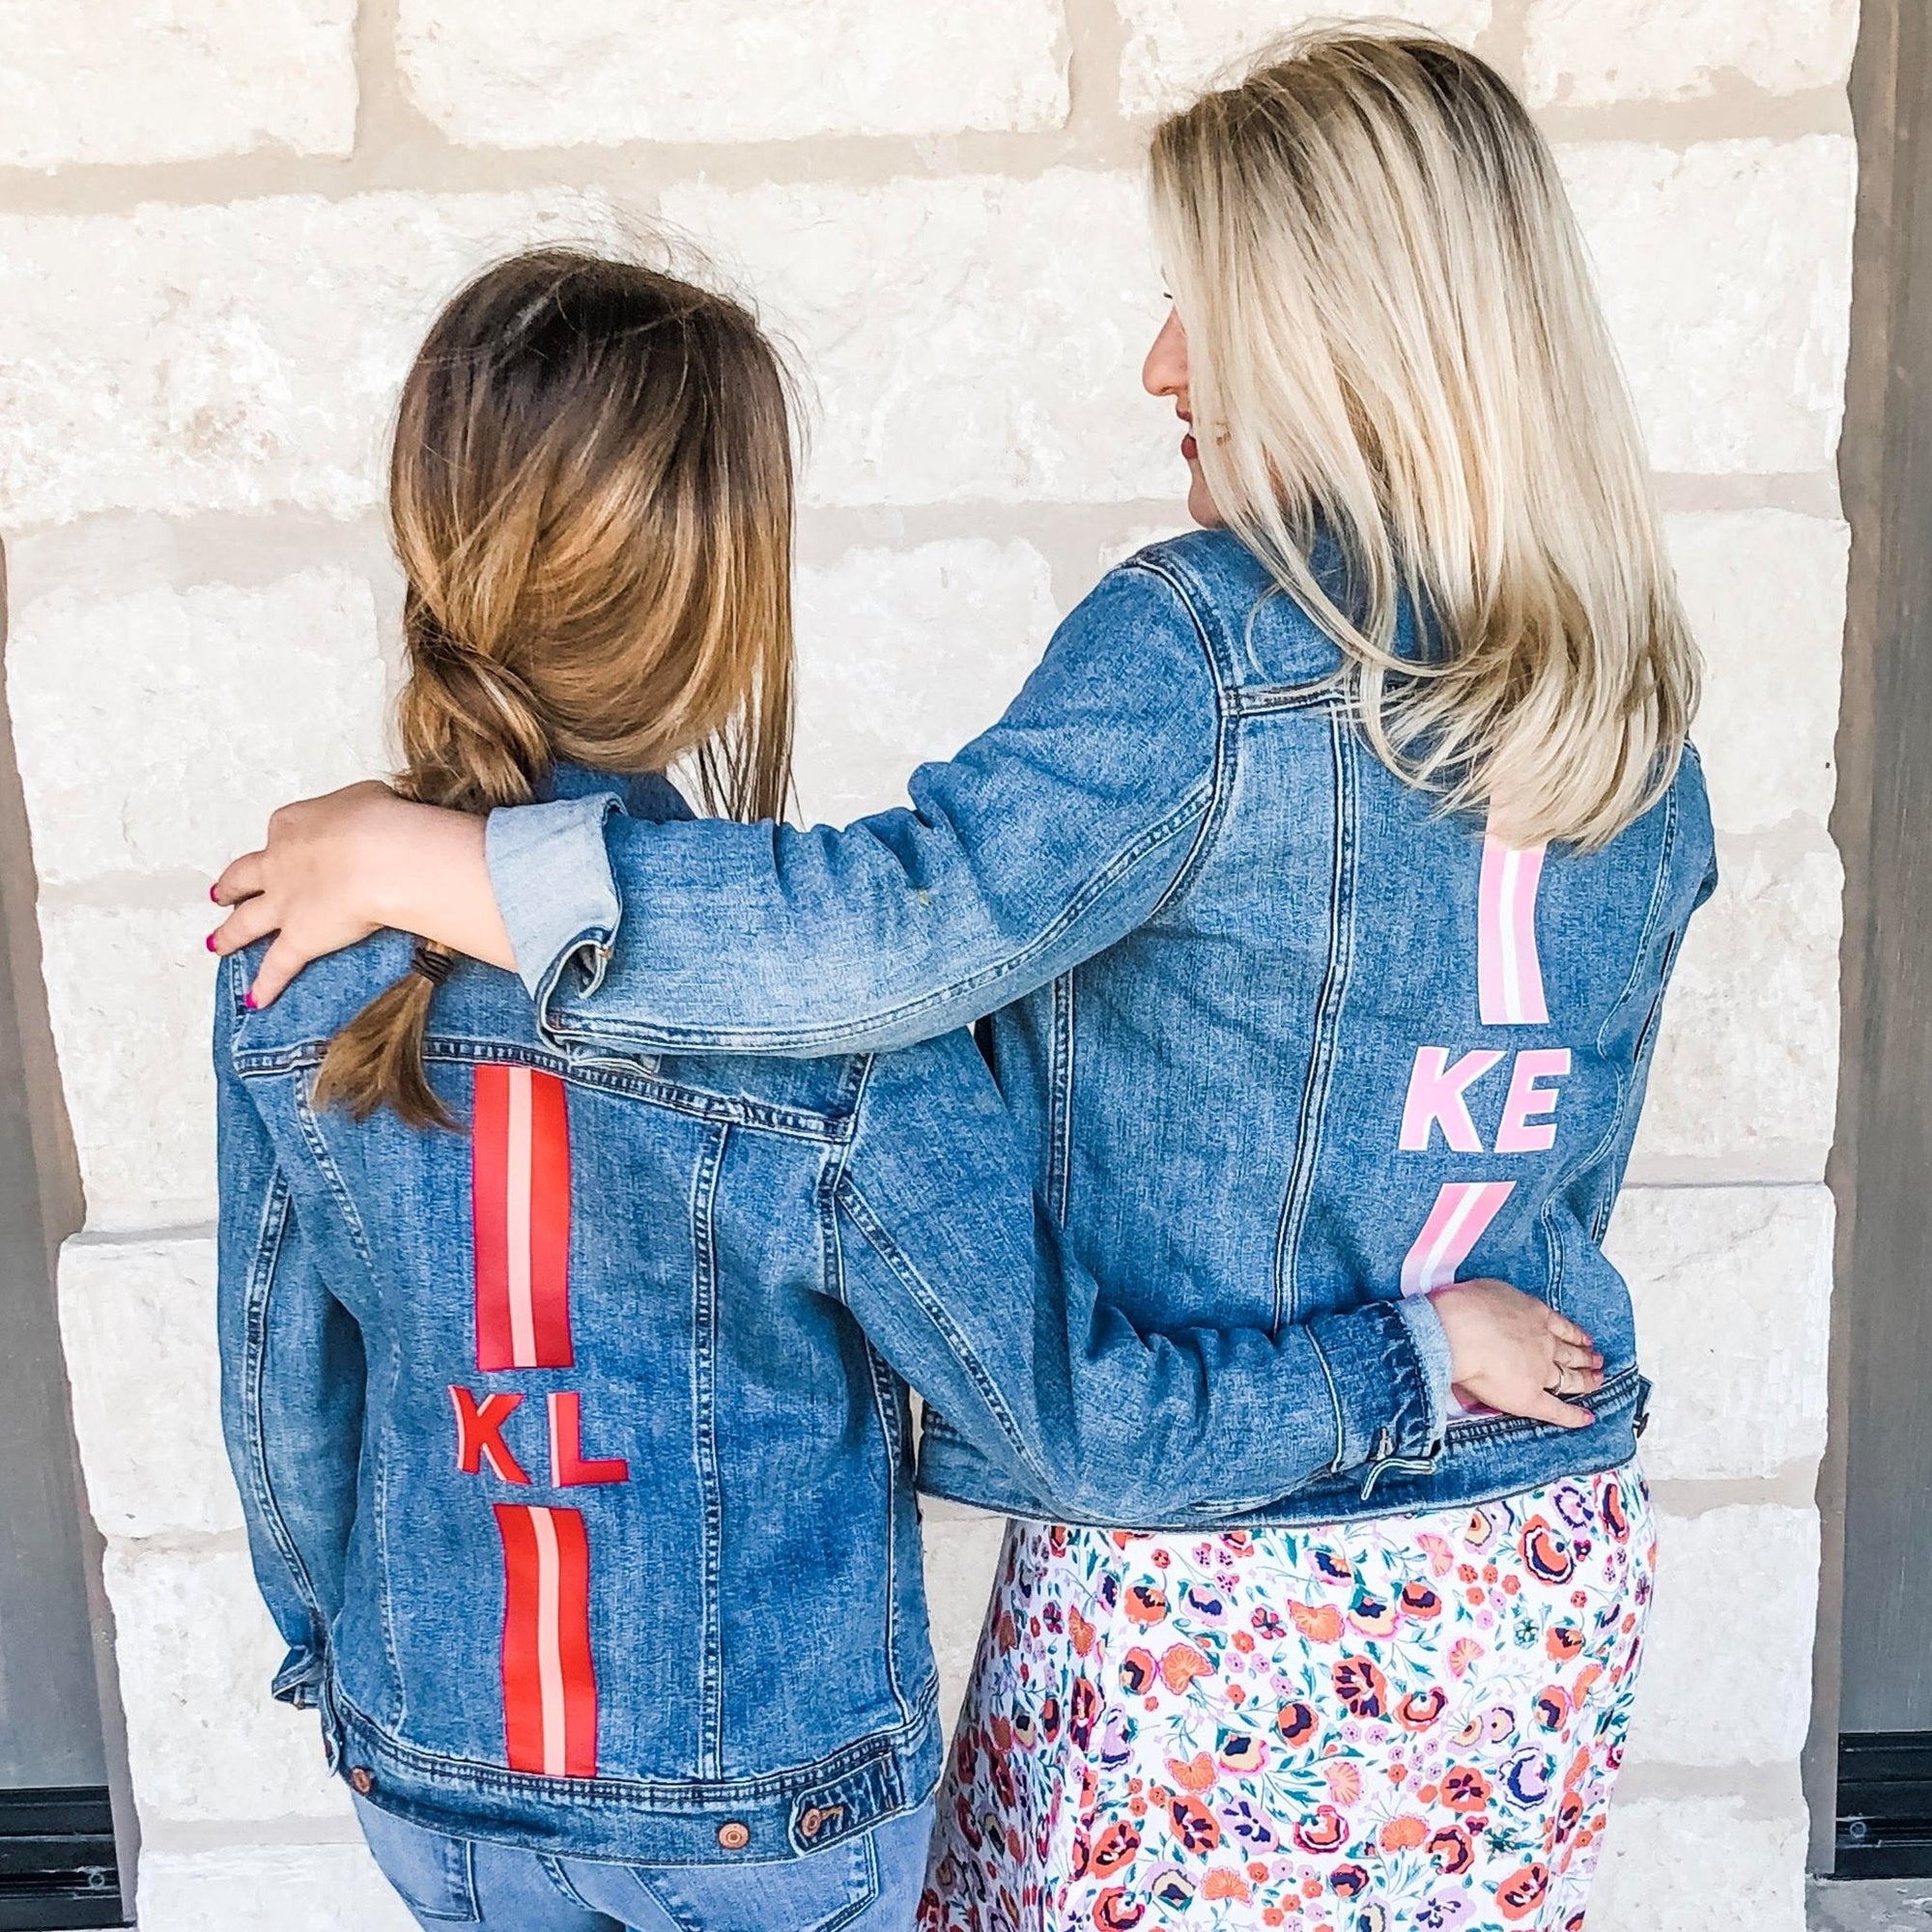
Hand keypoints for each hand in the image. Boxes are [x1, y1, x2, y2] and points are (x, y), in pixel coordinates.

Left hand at [209, 782, 510, 1007]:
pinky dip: (265, 984)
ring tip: (217, 944)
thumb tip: (367, 813)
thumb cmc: (381, 821)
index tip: (290, 845)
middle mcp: (278, 863)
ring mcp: (283, 903)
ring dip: (229, 934)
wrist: (382, 854)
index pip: (281, 831)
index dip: (284, 841)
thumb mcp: (368, 797)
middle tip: (220, 893)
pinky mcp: (298, 938)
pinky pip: (278, 966)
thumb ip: (357, 809)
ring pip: (245, 921)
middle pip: (244, 875)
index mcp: (292, 825)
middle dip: (232, 885)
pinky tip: (256, 999)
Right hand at [1427, 1280, 1603, 1428]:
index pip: (1562, 1327)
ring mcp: (1540, 1371)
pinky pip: (1557, 1410)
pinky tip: (1586, 1418)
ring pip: (1570, 1378)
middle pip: (1571, 1353)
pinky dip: (1573, 1416)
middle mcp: (1543, 1343)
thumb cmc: (1465, 1307)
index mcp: (1535, 1315)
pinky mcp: (1531, 1397)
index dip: (1575, 1335)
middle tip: (1597, 1360)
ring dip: (1586, 1381)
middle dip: (1585, 1357)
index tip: (1584, 1338)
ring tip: (1596, 1381)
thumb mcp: (1489, 1291)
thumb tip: (1495, 1306)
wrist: (1460, 1331)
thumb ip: (1500, 1302)